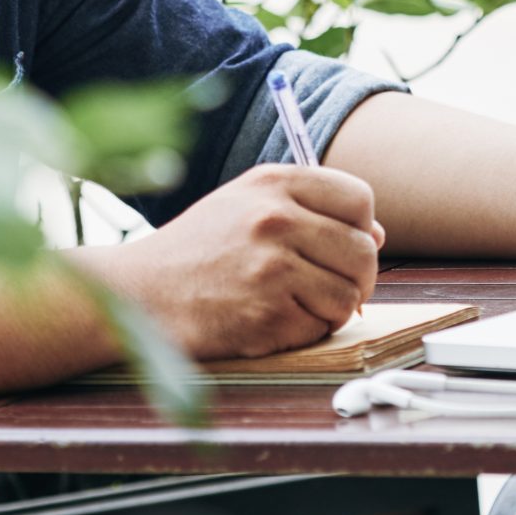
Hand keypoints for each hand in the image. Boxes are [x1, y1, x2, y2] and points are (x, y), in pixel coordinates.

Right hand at [83, 164, 384, 359]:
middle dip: (358, 276)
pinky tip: (273, 319)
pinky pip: (320, 328)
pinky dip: (305, 331)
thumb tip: (376, 235)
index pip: (359, 198)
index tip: (344, 243)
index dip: (361, 226)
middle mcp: (275, 219)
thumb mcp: (245, 204)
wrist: (140, 293)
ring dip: (332, 308)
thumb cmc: (197, 250)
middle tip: (333, 285)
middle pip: (364, 251)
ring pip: (348, 295)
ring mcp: (272, 269)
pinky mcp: (267, 315)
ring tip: (297, 302)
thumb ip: (309, 208)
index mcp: (274, 183)